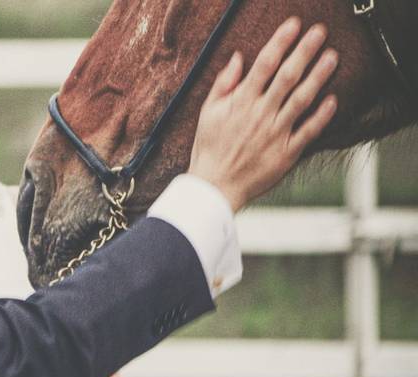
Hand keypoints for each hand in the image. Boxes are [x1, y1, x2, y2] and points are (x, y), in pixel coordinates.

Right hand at [189, 17, 338, 210]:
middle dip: (305, 51)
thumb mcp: (207, 113)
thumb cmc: (209, 149)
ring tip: (332, 57)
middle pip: (287, 76)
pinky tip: (333, 99)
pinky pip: (308, 131)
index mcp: (240, 103)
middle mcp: (260, 114)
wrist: (214, 187)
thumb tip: (236, 58)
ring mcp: (275, 134)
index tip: (293, 25)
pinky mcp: (286, 153)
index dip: (280, 42)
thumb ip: (223, 84)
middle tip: (320, 32)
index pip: (264, 65)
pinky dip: (322, 116)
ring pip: (302, 99)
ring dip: (319, 76)